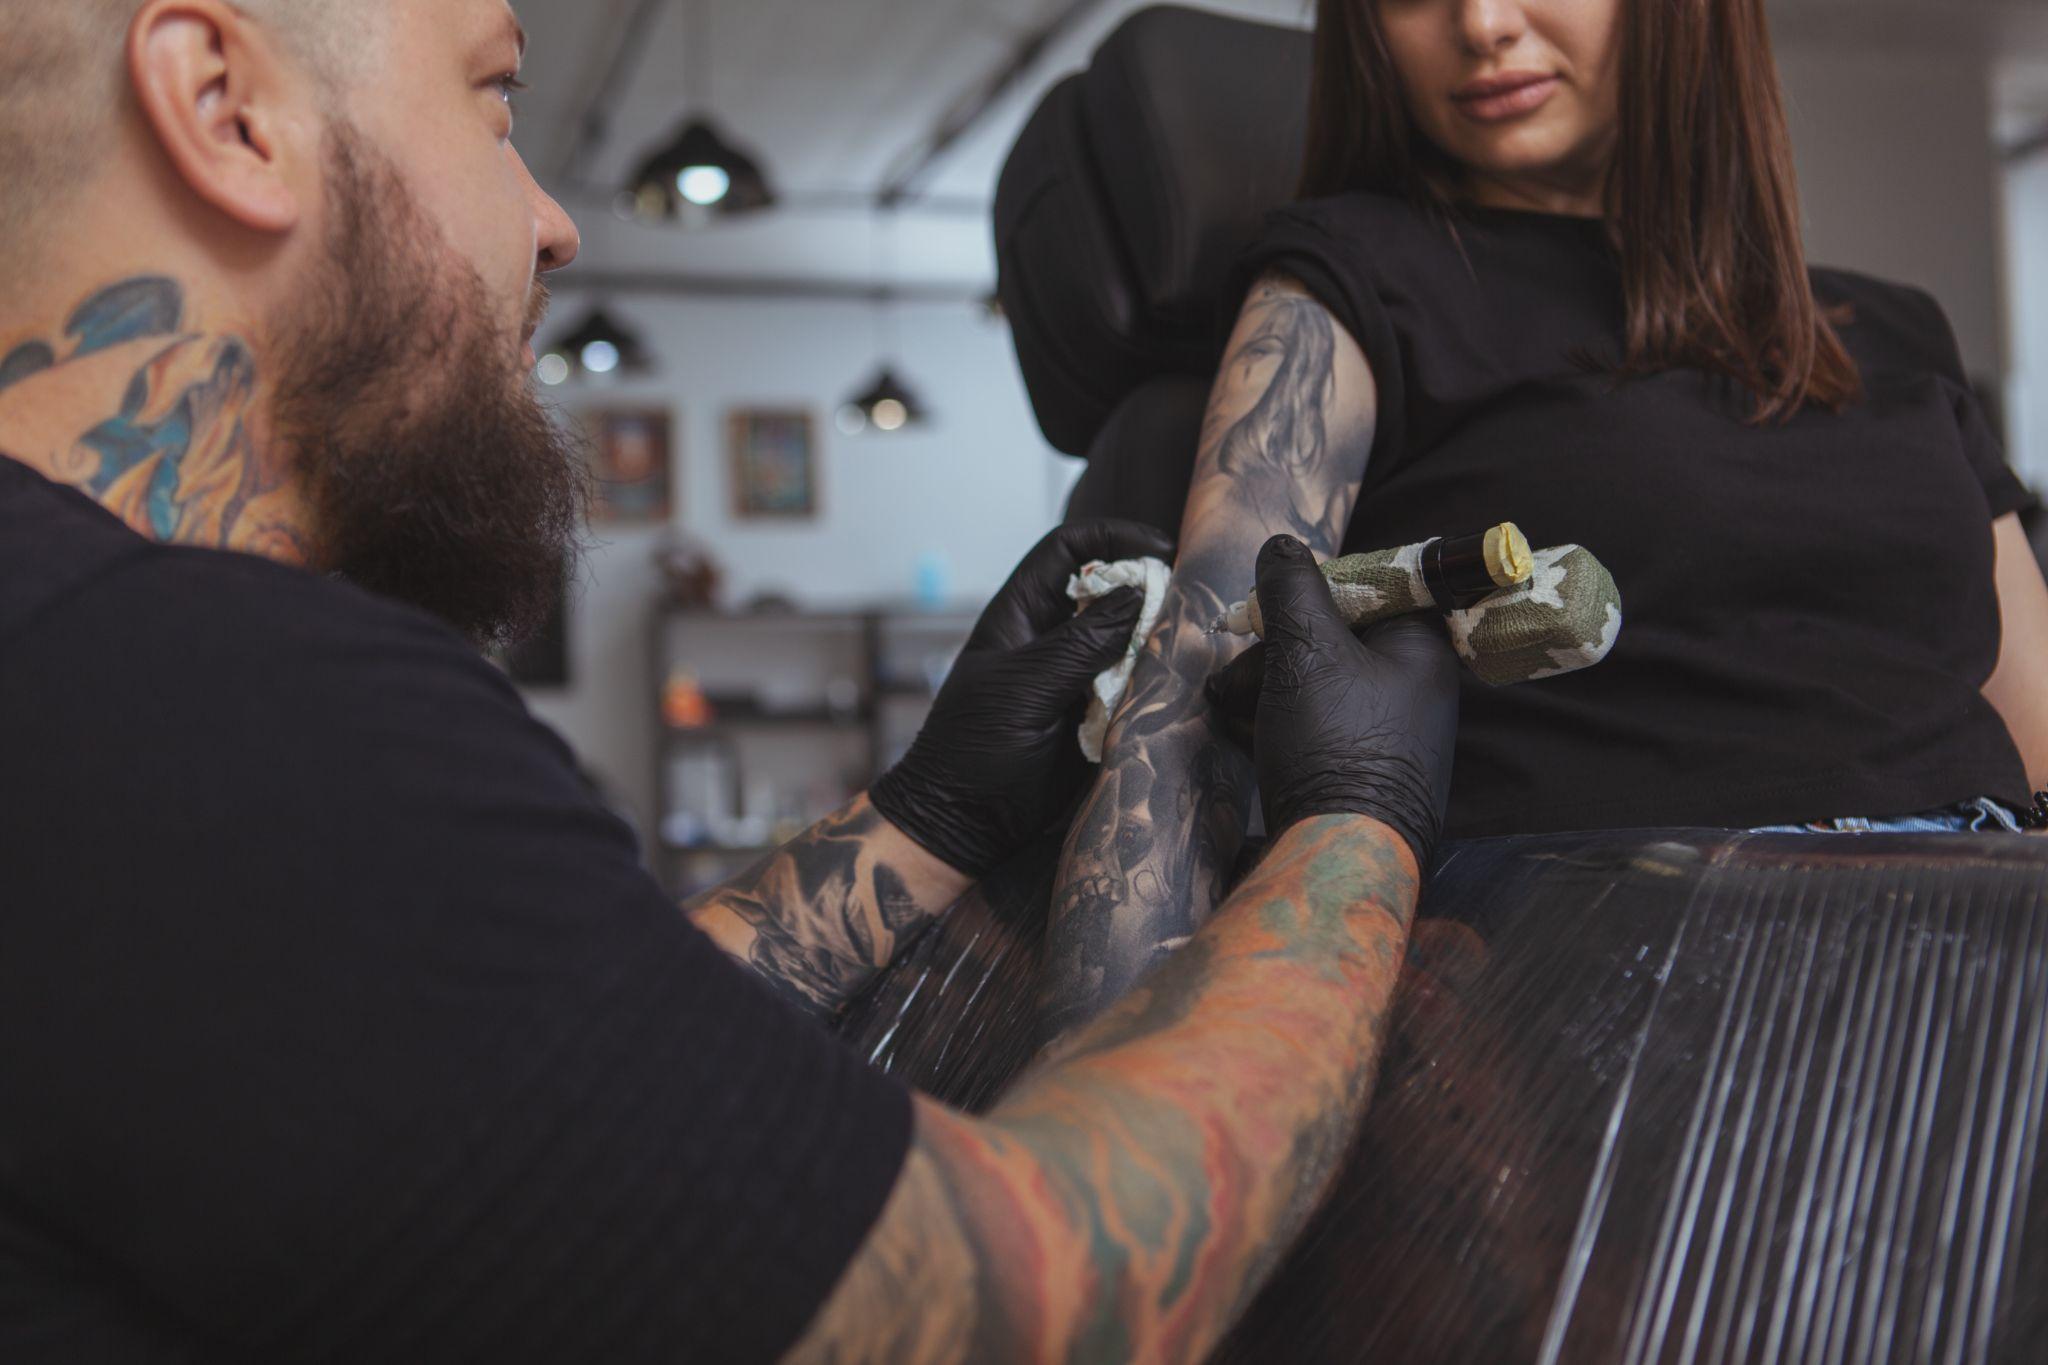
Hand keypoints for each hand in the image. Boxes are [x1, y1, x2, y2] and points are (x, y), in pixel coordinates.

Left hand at [872, 519, 1176, 875]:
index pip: (1069, 550)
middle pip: (1111, 589)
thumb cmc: (973, 748)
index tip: (1159, 550)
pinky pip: (1139, 684)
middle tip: (1187, 603)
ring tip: (1188, 644)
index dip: (1114, 537)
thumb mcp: (1024, 688)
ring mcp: (1080, 676)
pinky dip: (1160, 680)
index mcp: (1024, 614)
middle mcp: (1056, 637)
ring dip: (1160, 637)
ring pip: (1132, 637)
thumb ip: (1080, 643)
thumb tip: (1137, 591)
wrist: (964, 825)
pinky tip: (1178, 682)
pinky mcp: (1101, 715)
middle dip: (1150, 587)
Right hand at [1206, 535, 1458, 864]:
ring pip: (1317, 683)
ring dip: (1265, 686)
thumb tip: (1283, 546)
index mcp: (1421, 648)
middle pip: (1334, 637)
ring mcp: (1391, 734)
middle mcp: (1415, 688)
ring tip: (1229, 706)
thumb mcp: (1306, 649)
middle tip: (1236, 672)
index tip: (1266, 607)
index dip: (1311, 591)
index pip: (1369, 589)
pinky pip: (1317, 726)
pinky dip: (1279, 723)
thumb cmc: (1334, 744)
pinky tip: (1247, 734)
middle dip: (1274, 649)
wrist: (1338, 857)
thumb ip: (1292, 588)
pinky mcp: (1363, 771)